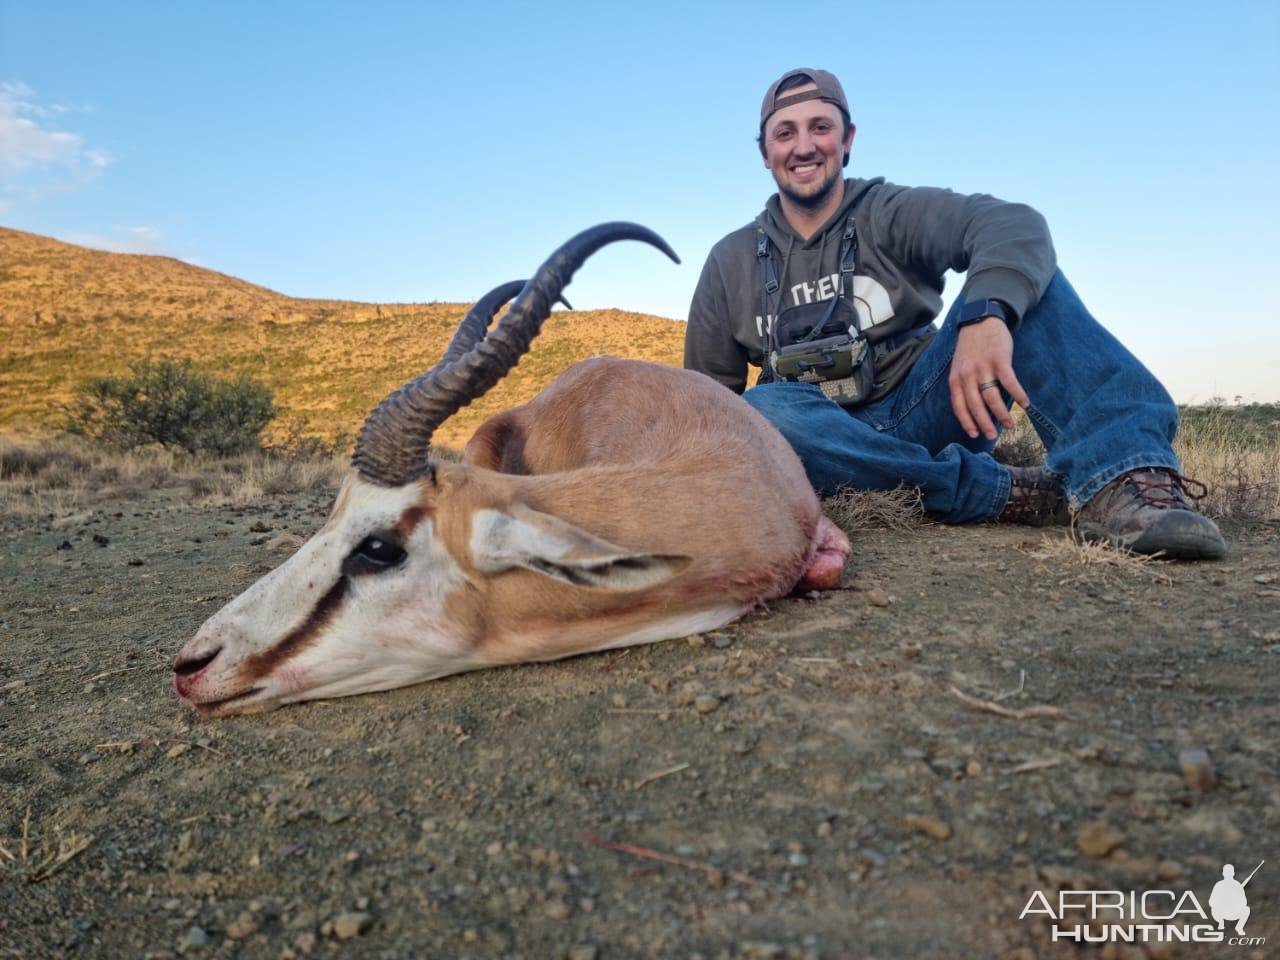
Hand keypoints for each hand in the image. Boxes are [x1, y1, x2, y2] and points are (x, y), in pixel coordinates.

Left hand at [947, 317, 1029, 440]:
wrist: (980, 320)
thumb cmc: (971, 348)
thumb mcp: (959, 367)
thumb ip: (963, 386)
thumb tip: (972, 409)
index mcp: (956, 379)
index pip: (959, 406)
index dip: (967, 422)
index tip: (974, 435)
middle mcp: (967, 375)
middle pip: (976, 406)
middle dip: (984, 424)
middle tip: (993, 436)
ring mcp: (983, 368)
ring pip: (992, 397)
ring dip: (1002, 414)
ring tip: (1009, 424)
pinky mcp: (1000, 360)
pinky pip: (1009, 382)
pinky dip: (1018, 394)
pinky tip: (1025, 404)